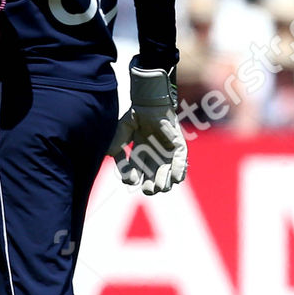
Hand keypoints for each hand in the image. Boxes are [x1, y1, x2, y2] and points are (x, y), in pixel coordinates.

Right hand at [108, 58, 187, 194]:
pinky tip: (175, 178)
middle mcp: (155, 153)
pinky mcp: (178, 144)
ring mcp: (167, 150)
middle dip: (152, 186)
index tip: (130, 181)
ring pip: (169, 172)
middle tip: (149, 191)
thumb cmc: (134, 116)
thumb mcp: (120, 136)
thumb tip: (112, 160)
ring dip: (165, 181)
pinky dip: (179, 169)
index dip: (133, 177)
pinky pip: (181, 160)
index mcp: (140, 152)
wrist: (147, 103)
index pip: (137, 170)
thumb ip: (116, 149)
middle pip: (154, 176)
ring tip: (160, 187)